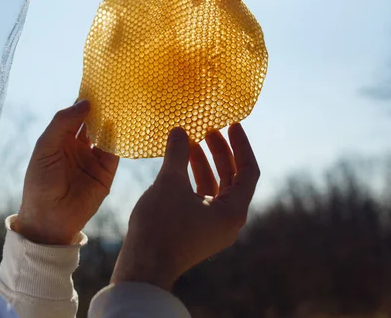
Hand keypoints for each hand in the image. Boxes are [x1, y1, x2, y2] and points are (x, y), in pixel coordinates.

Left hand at [13, 100, 118, 244]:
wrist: (50, 218)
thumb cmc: (40, 181)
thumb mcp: (46, 147)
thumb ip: (63, 123)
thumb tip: (85, 102)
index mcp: (61, 139)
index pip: (75, 114)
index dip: (84, 100)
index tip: (98, 83)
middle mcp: (79, 147)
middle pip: (94, 122)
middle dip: (103, 107)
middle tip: (117, 88)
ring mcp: (94, 159)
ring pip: (107, 134)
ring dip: (114, 120)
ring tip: (125, 102)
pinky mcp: (107, 172)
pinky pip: (116, 151)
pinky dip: (122, 139)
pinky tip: (127, 125)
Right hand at [111, 124, 259, 289]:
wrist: (142, 267)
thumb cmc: (159, 226)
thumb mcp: (169, 183)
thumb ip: (177, 154)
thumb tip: (179, 130)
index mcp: (233, 212)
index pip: (248, 171)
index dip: (241, 145)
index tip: (231, 124)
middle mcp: (228, 221)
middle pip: (232, 178)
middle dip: (220, 152)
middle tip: (208, 129)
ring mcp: (212, 227)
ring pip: (215, 187)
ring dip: (204, 164)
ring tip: (189, 141)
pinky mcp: (196, 230)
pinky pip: (201, 198)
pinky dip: (193, 179)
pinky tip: (178, 163)